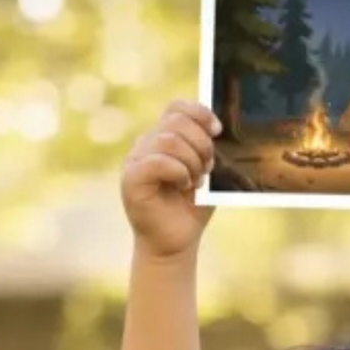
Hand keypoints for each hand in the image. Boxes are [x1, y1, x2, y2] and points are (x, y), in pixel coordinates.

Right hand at [121, 100, 221, 258]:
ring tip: (195, 181)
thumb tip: (216, 128)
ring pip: (169, 140)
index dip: (200, 113)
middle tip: (208, 168)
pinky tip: (184, 185)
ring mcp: (135, 159)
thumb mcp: (206, 174)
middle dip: (201, 144)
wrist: (175, 242)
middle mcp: (146, 144)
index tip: (218, 131)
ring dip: (192, 161)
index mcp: (163, 137)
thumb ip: (207, 149)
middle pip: (176, 121)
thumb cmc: (190, 208)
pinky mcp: (131, 178)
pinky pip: (158, 161)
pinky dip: (179, 172)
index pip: (177, 107)